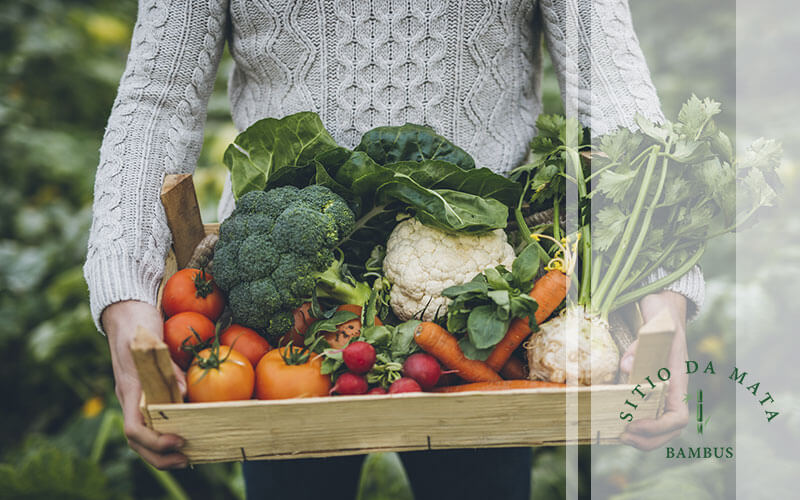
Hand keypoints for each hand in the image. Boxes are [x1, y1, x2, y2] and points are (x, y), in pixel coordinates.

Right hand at [102, 300, 187, 468]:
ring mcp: (137, 396)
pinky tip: (187, 433)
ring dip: (163, 451)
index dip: (155, 441)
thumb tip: (184, 393)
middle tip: (188, 460)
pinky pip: (153, 420)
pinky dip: (166, 433)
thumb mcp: (152, 340)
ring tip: (189, 456)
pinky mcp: (146, 391)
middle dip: (161, 457)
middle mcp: (131, 398)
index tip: (178, 440)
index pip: (134, 428)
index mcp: (130, 388)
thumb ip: (166, 366)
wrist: (126, 309)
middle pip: (138, 442)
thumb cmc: (138, 322)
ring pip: (144, 435)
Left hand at [618, 290, 688, 449]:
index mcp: (677, 380)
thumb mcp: (656, 326)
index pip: (678, 417)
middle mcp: (672, 389)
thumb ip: (642, 346)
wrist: (663, 307)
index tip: (635, 425)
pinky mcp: (649, 384)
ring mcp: (662, 389)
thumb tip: (626, 368)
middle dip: (648, 439)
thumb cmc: (663, 317)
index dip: (658, 427)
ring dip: (642, 437)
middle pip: (670, 429)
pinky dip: (635, 422)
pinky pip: (647, 411)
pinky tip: (617, 421)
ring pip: (659, 424)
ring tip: (620, 435)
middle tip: (623, 436)